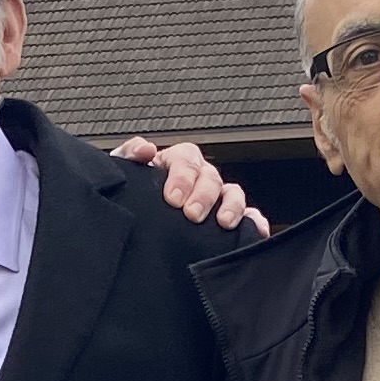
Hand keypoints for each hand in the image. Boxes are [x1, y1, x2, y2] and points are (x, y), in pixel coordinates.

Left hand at [115, 134, 269, 236]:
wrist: (132, 228)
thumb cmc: (131, 197)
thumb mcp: (123, 176)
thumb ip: (128, 156)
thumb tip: (146, 149)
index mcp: (175, 163)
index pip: (186, 160)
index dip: (182, 176)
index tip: (172, 198)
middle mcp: (199, 179)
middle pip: (211, 177)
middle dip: (204, 195)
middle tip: (192, 214)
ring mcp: (216, 199)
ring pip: (233, 194)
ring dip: (231, 206)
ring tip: (224, 223)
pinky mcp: (229, 221)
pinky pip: (248, 218)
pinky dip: (254, 223)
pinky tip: (256, 231)